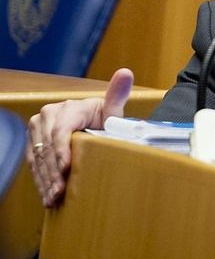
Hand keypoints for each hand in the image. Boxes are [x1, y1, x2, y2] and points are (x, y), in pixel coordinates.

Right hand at [26, 68, 133, 206]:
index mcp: (68, 108)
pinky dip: (40, 180)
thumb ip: (117, 94)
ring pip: (39, 157)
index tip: (65, 168)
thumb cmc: (105, 118)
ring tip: (53, 198)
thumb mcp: (112, 110)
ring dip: (45, 180)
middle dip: (53, 172)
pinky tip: (47, 195)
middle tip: (59, 193)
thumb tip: (126, 72)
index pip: (61, 131)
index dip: (62, 150)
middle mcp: (48, 115)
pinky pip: (34, 162)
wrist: (93, 123)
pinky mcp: (34, 142)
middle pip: (48, 147)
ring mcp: (38, 129)